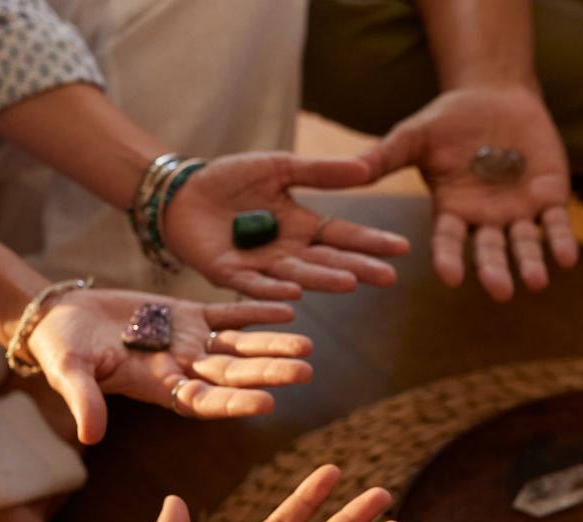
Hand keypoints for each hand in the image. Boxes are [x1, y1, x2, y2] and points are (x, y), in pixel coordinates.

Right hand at [28, 289, 313, 443]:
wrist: (58, 316)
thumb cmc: (60, 349)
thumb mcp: (68, 372)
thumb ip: (84, 400)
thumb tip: (90, 435)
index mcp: (159, 387)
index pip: (205, 401)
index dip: (235, 403)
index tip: (267, 403)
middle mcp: (182, 368)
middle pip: (233, 373)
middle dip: (268, 372)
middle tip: (306, 371)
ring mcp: (189, 341)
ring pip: (239, 345)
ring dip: (271, 344)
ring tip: (307, 345)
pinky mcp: (187, 314)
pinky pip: (228, 312)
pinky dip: (255, 310)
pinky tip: (287, 309)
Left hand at [162, 153, 410, 299]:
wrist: (180, 190)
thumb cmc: (230, 179)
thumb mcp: (279, 167)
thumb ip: (319, 172)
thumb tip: (365, 168)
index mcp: (303, 226)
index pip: (344, 236)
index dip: (371, 242)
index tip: (402, 247)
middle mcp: (288, 251)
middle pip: (328, 261)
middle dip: (358, 268)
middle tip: (388, 277)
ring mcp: (261, 266)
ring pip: (298, 275)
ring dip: (323, 281)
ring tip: (350, 282)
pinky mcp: (229, 274)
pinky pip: (254, 286)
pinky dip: (273, 291)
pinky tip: (294, 293)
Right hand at [362, 86, 577, 300]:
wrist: (496, 96)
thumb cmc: (449, 119)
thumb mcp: (415, 135)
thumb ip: (386, 155)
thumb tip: (348, 171)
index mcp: (452, 211)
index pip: (449, 242)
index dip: (450, 259)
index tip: (450, 277)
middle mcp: (486, 220)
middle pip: (490, 251)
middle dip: (495, 270)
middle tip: (500, 291)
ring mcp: (519, 212)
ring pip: (525, 245)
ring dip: (530, 263)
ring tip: (536, 281)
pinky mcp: (550, 198)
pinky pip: (557, 225)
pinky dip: (562, 241)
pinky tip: (567, 258)